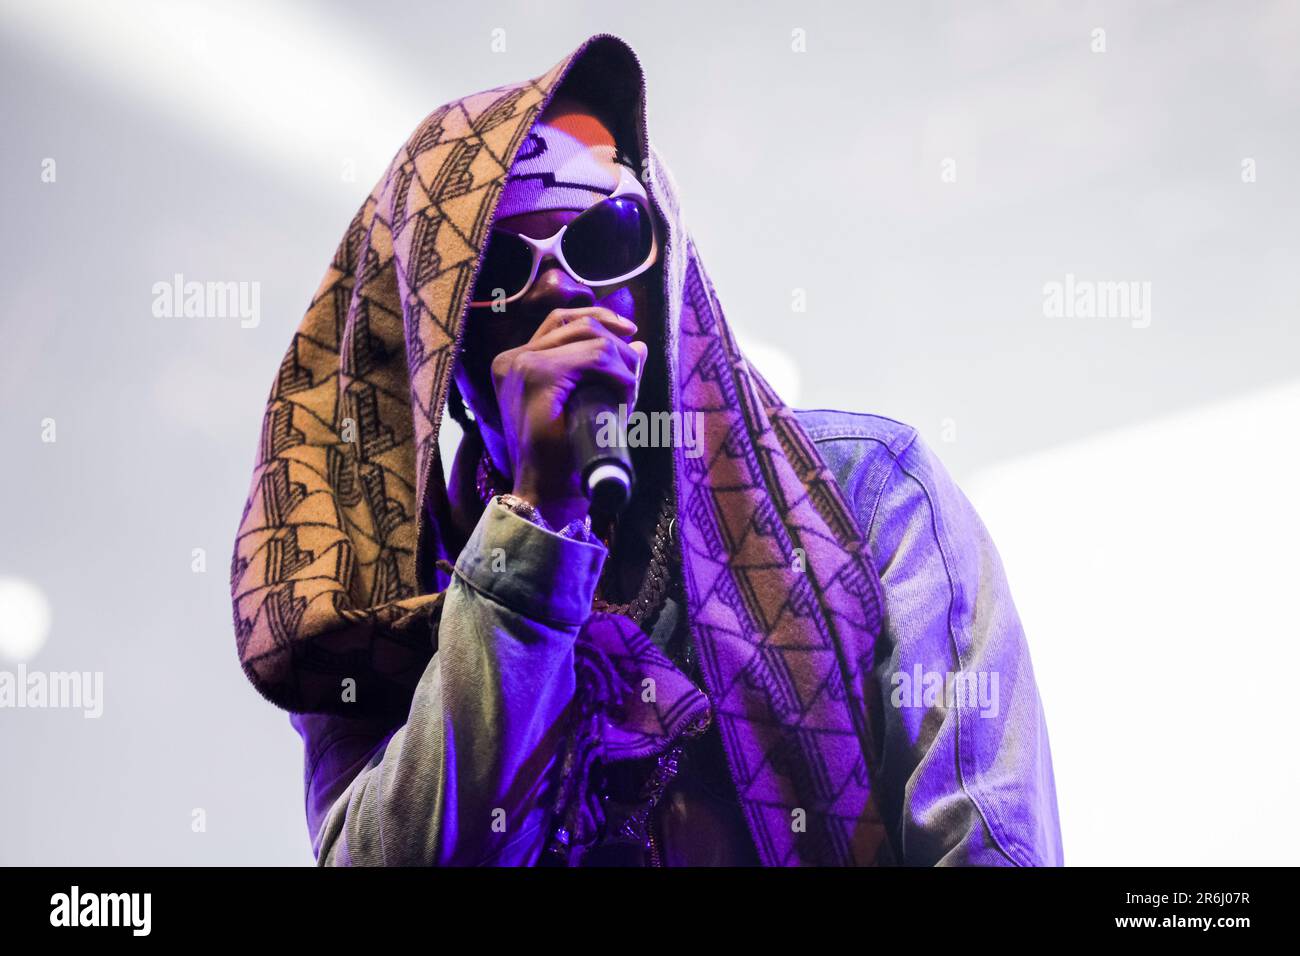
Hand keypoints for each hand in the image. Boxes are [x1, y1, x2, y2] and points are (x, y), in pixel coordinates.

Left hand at [490, 307, 647, 528]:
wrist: (538, 489)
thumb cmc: (566, 468)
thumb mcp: (598, 429)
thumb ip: (622, 387)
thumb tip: (640, 348)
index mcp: (535, 374)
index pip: (595, 352)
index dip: (623, 370)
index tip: (634, 391)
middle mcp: (518, 359)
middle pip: (583, 330)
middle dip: (615, 347)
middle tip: (634, 366)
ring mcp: (512, 359)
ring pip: (565, 321)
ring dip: (600, 326)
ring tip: (627, 334)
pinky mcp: (513, 362)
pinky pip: (549, 330)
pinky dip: (577, 327)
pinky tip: (602, 330)